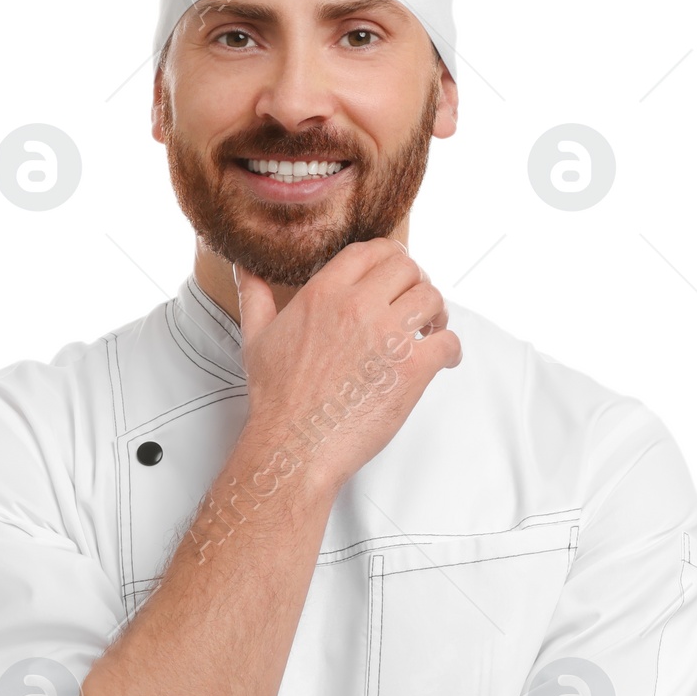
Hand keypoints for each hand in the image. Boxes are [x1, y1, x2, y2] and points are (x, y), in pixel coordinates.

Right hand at [235, 239, 460, 492]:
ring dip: (437, 312)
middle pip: (408, 268)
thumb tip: (244, 268)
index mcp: (324, 294)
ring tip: (430, 329)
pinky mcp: (411, 370)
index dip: (390, 257)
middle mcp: (358, 307)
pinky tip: (444, 359)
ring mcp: (387, 337)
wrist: (293, 444)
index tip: (395, 274)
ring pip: (432, 298)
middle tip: (416, 304)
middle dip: (417, 281)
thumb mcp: (256, 338)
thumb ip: (254, 296)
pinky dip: (452, 349)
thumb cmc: (276, 398)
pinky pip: (448, 342)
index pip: (371, 251)